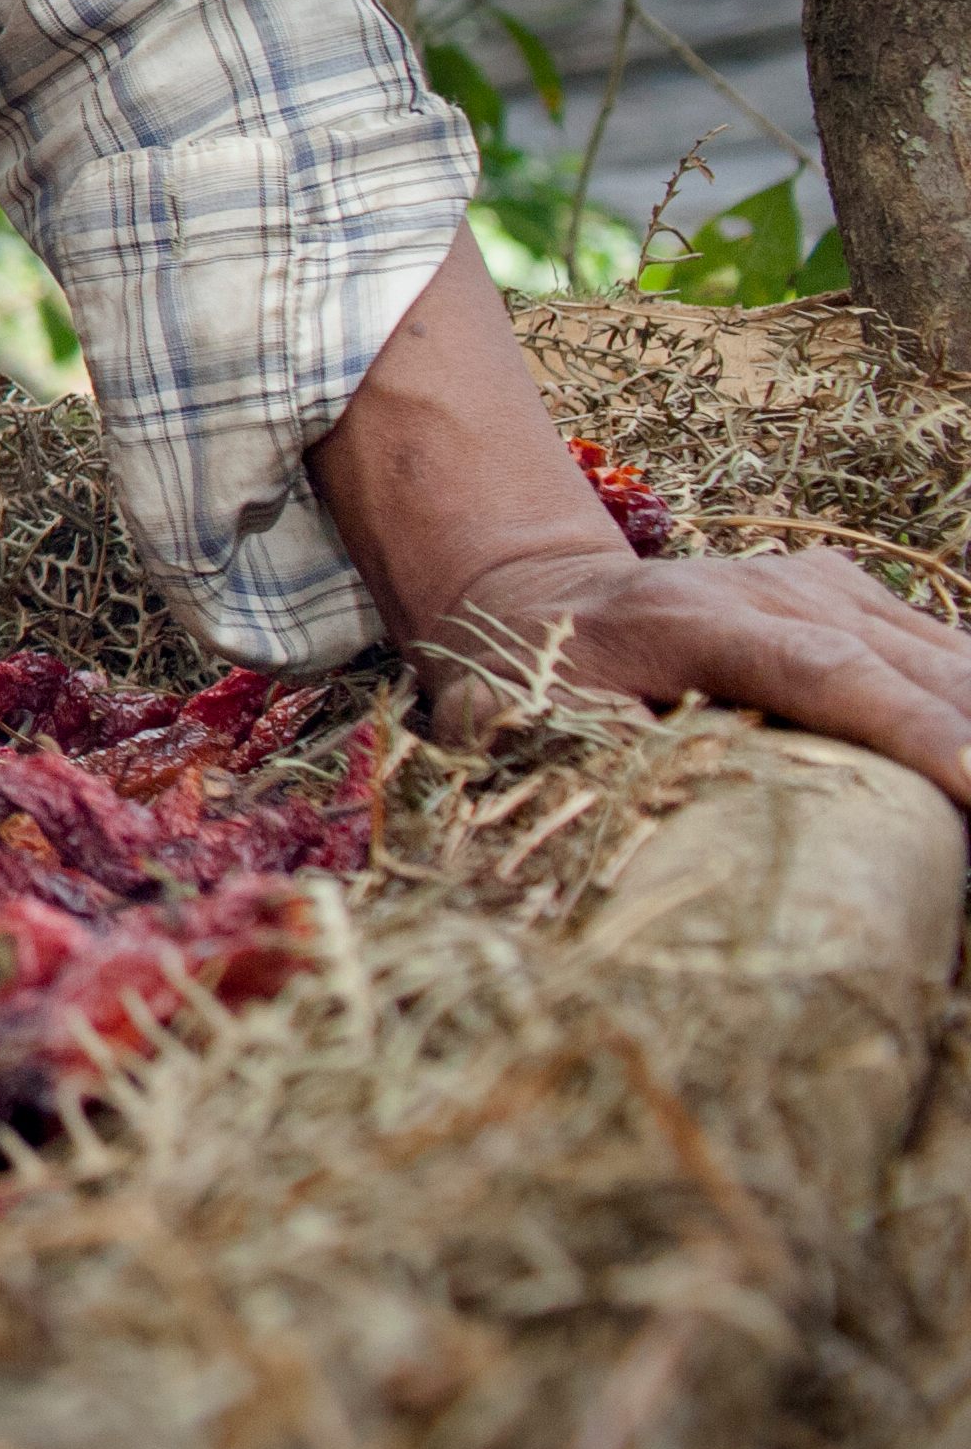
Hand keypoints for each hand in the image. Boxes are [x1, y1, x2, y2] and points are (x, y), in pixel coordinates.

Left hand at [393, 525, 970, 791]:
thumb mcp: (525, 731)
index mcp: (684, 621)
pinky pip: (941, 656)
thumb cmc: (522, 682)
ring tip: (969, 824)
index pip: (823, 671)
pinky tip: (967, 776)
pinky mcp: (853, 597)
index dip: (912, 730)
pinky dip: (964, 716)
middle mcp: (769, 590)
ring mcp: (821, 586)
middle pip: (912, 668)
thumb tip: (666, 862)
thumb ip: (601, 780)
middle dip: (969, 749)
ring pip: (946, 660)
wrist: (529, 592)